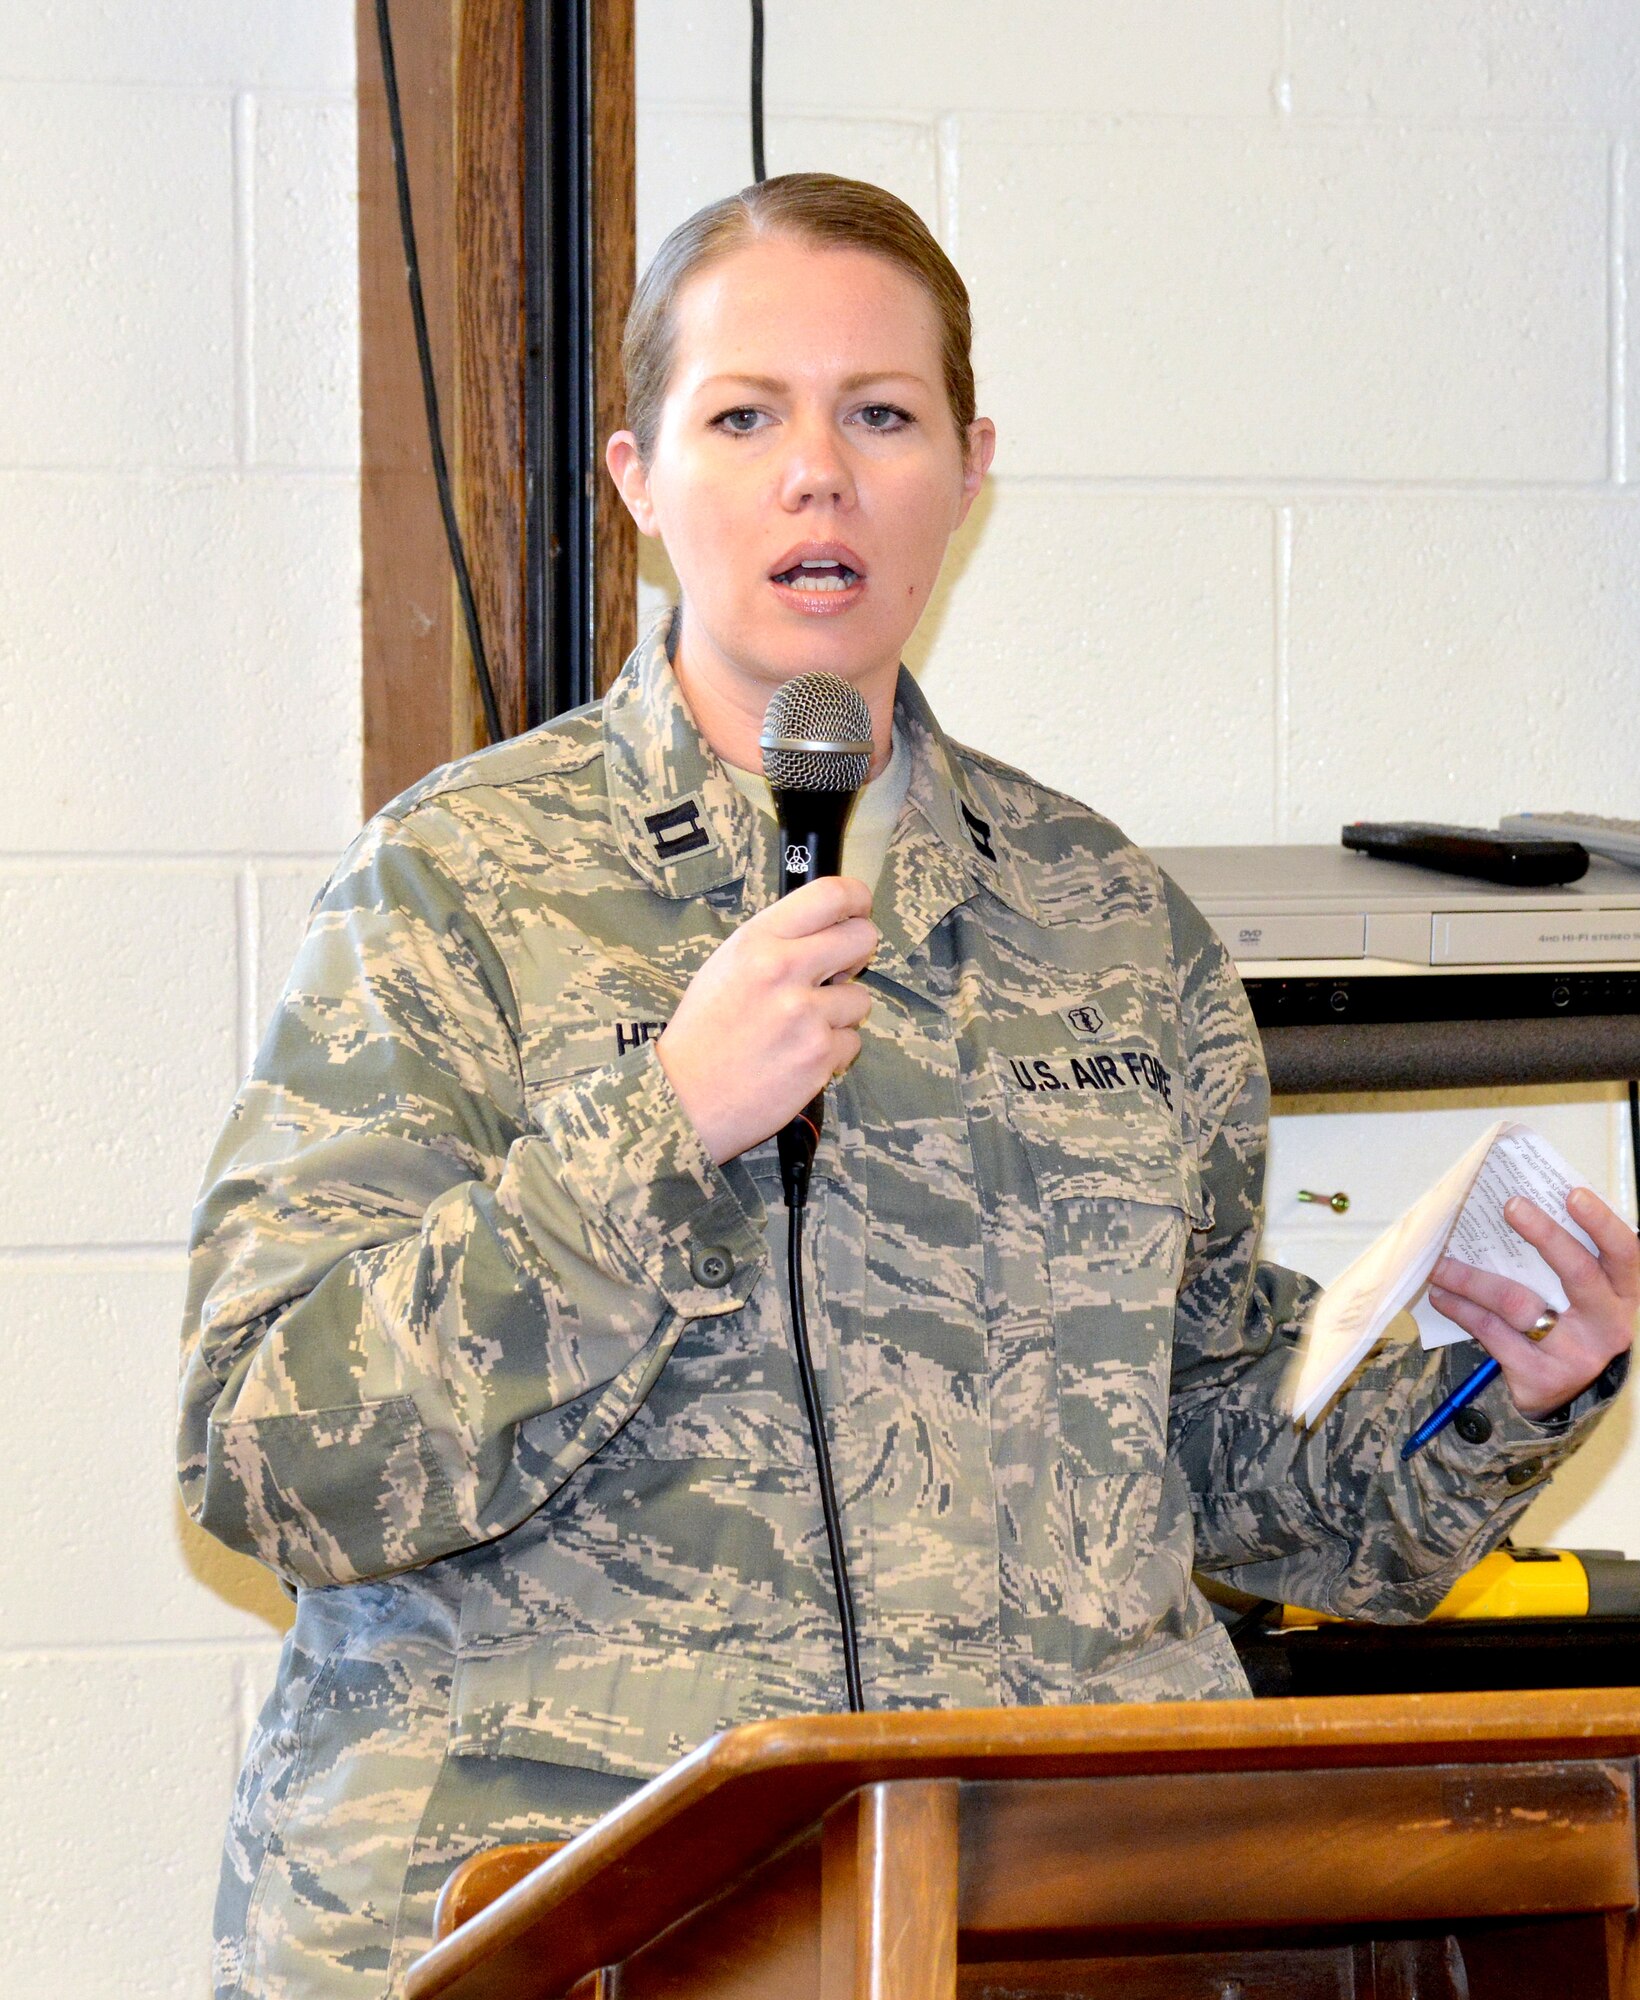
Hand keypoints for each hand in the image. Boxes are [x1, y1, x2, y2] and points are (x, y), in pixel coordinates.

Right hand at [656, 876, 877, 1164]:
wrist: (683, 1099)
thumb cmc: (703, 1033)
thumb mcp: (726, 967)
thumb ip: (776, 944)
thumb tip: (828, 933)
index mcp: (756, 941)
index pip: (829, 895)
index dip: (857, 900)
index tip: (859, 911)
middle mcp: (783, 969)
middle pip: (862, 938)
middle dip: (857, 956)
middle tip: (836, 974)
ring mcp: (804, 1015)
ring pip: (860, 998)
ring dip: (840, 1014)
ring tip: (800, 1030)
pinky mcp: (819, 1056)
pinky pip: (852, 1042)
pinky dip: (832, 1052)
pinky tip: (799, 1058)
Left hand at [1426, 1186, 1638, 1417]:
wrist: (1563, 1397)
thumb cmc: (1567, 1325)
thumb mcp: (1582, 1297)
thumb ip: (1568, 1259)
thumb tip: (1522, 1203)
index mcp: (1622, 1296)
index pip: (1624, 1254)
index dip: (1602, 1223)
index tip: (1572, 1193)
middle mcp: (1605, 1326)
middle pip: (1577, 1273)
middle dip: (1543, 1235)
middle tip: (1511, 1206)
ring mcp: (1573, 1353)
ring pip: (1518, 1303)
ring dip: (1473, 1278)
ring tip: (1442, 1263)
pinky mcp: (1538, 1374)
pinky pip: (1491, 1331)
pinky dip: (1461, 1308)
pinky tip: (1441, 1294)